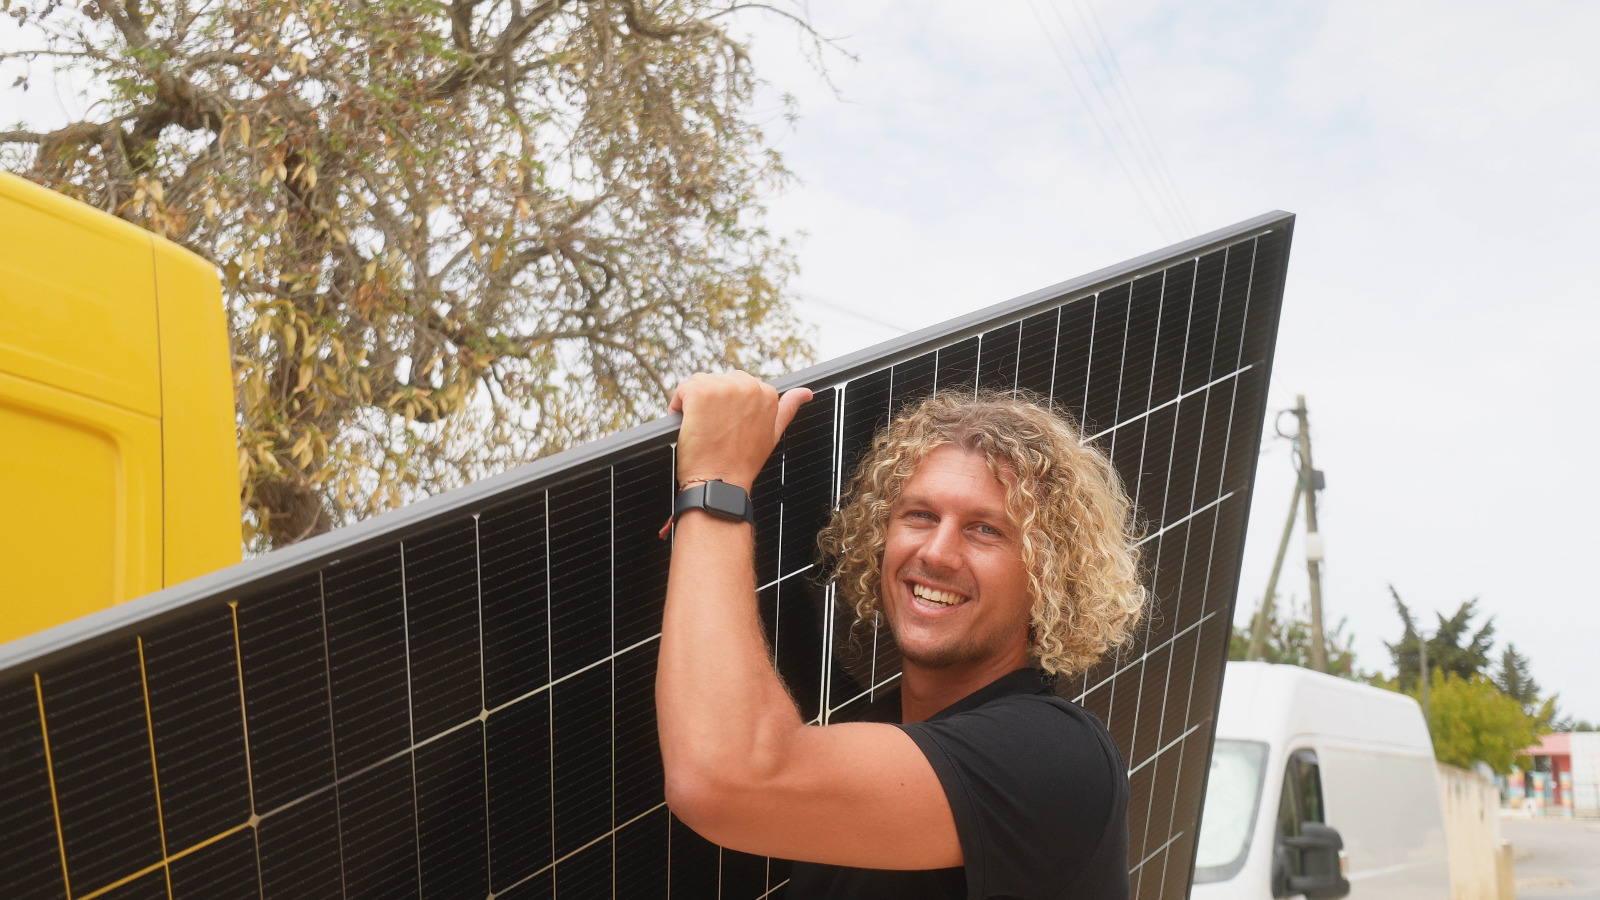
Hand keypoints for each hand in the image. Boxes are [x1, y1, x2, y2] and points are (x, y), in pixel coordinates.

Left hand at [668, 372, 811, 491]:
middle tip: (712, 430)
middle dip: (711, 402)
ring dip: (694, 404)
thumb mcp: (773, 433)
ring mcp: (723, 388)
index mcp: (767, 392)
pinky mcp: (700, 393)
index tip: (725, 426)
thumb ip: (788, 408)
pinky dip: (678, 406)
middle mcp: (748, 385)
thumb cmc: (742, 462)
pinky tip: (687, 425)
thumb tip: (806, 392)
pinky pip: (682, 390)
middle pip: (717, 381)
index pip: (736, 385)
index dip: (726, 406)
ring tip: (700, 429)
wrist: (720, 483)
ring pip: (698, 383)